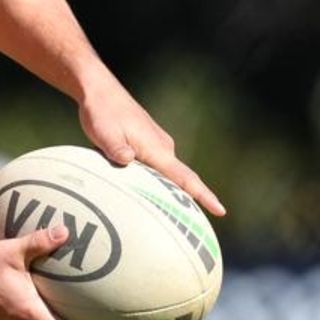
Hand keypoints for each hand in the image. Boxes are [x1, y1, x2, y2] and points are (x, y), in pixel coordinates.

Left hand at [78, 78, 226, 216]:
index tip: (221, 210)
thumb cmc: (102, 112)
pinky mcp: (147, 143)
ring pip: (165, 174)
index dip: (203, 195)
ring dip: (167, 191)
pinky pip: (155, 166)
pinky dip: (154, 180)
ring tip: (166, 217)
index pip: (185, 176)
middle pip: (179, 180)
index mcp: (156, 149)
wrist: (98, 90)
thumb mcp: (104, 133)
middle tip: (190, 228)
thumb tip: (128, 160)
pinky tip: (143, 191)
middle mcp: (162, 147)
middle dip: (188, 202)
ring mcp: (156, 145)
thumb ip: (116, 149)